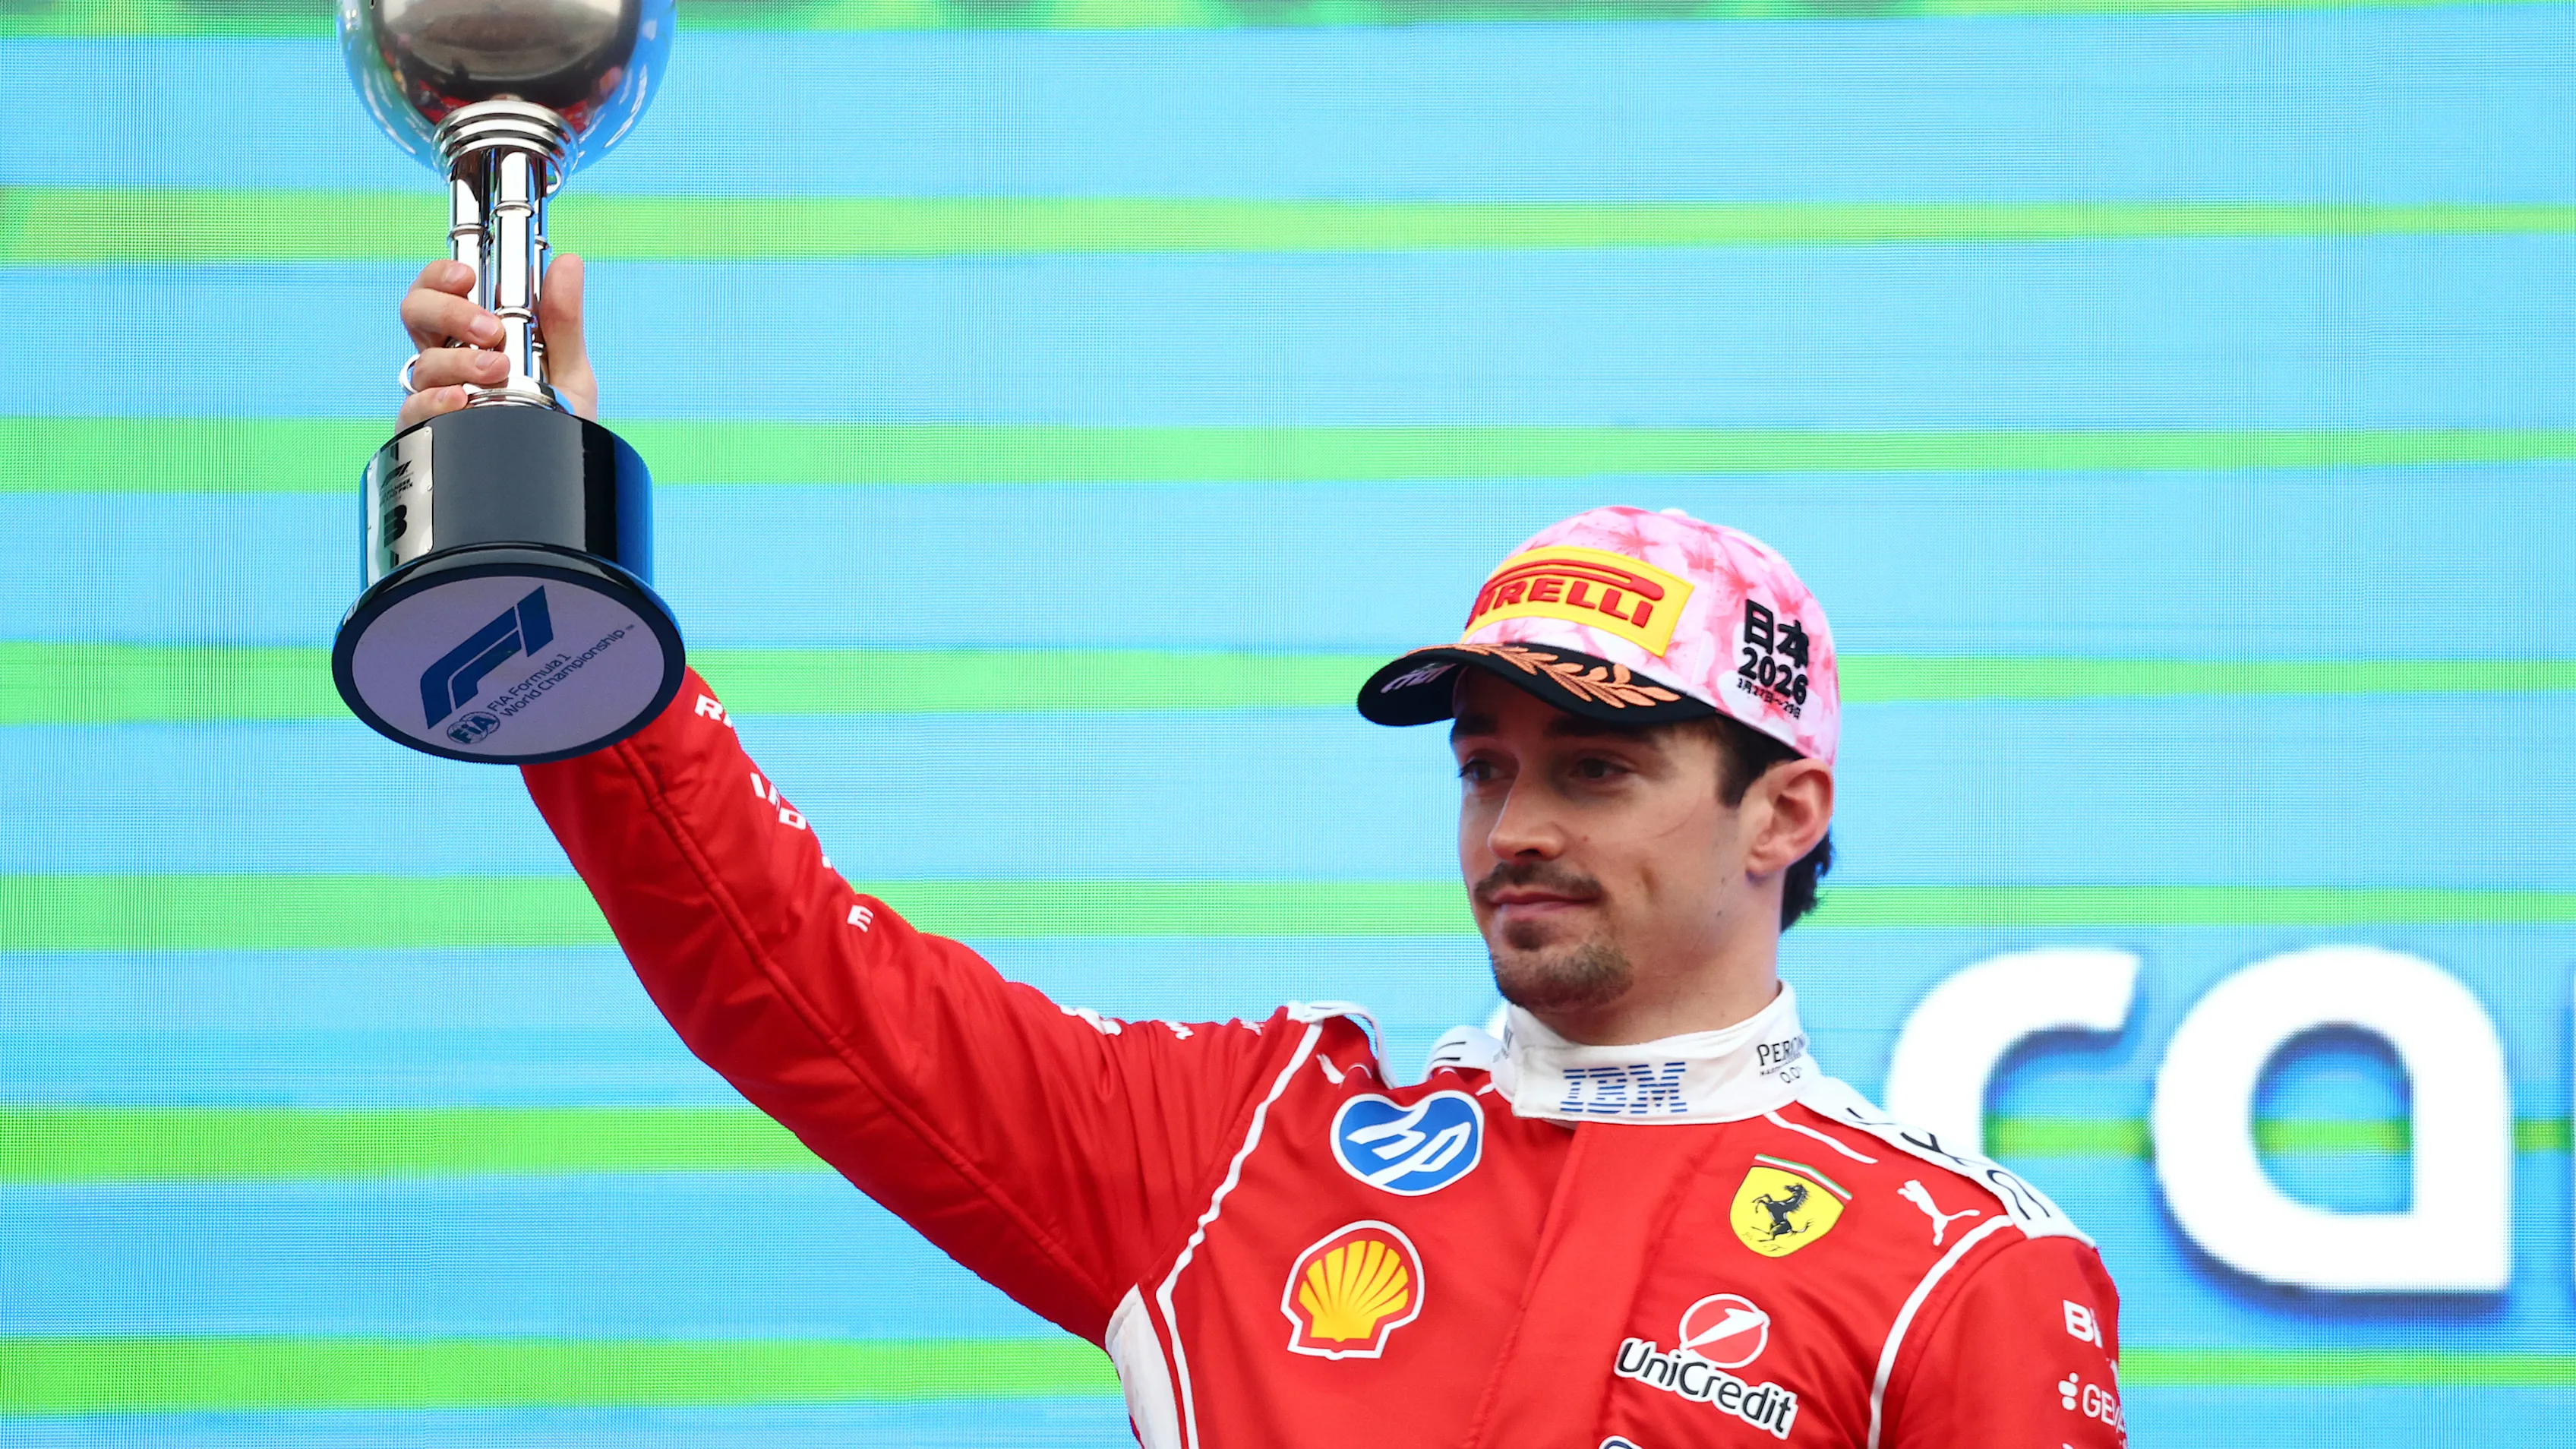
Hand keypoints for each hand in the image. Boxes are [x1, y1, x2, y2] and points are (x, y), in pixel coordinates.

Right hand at [396, 253, 599, 428]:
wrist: (555, 483)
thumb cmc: (558, 423)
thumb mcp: (569, 371)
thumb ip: (564, 321)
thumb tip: (567, 263)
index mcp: (474, 336)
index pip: (441, 289)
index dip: (443, 275)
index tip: (467, 276)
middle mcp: (449, 360)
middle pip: (417, 313)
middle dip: (449, 311)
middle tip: (491, 330)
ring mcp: (436, 395)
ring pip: (423, 362)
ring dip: (458, 360)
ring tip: (497, 370)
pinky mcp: (429, 432)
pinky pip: (414, 409)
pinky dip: (435, 400)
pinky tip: (460, 400)